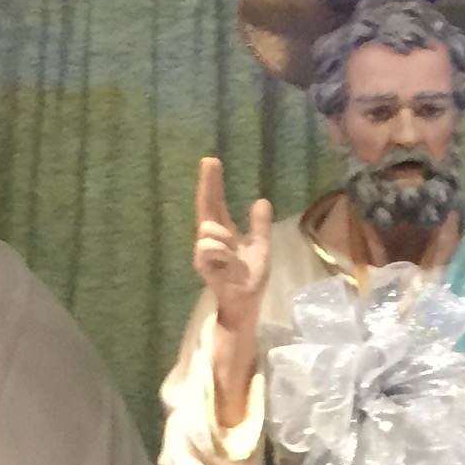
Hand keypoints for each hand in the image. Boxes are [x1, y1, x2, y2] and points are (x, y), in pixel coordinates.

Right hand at [192, 156, 273, 337]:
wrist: (247, 304)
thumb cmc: (249, 279)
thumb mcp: (260, 248)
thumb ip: (259, 226)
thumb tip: (261, 200)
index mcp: (223, 233)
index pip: (215, 203)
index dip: (212, 183)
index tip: (211, 160)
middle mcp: (210, 239)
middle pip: (204, 205)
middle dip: (207, 183)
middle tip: (210, 160)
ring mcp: (204, 252)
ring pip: (207, 228)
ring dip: (224, 236)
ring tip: (234, 254)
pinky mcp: (202, 266)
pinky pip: (207, 247)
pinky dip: (222, 252)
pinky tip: (230, 262)